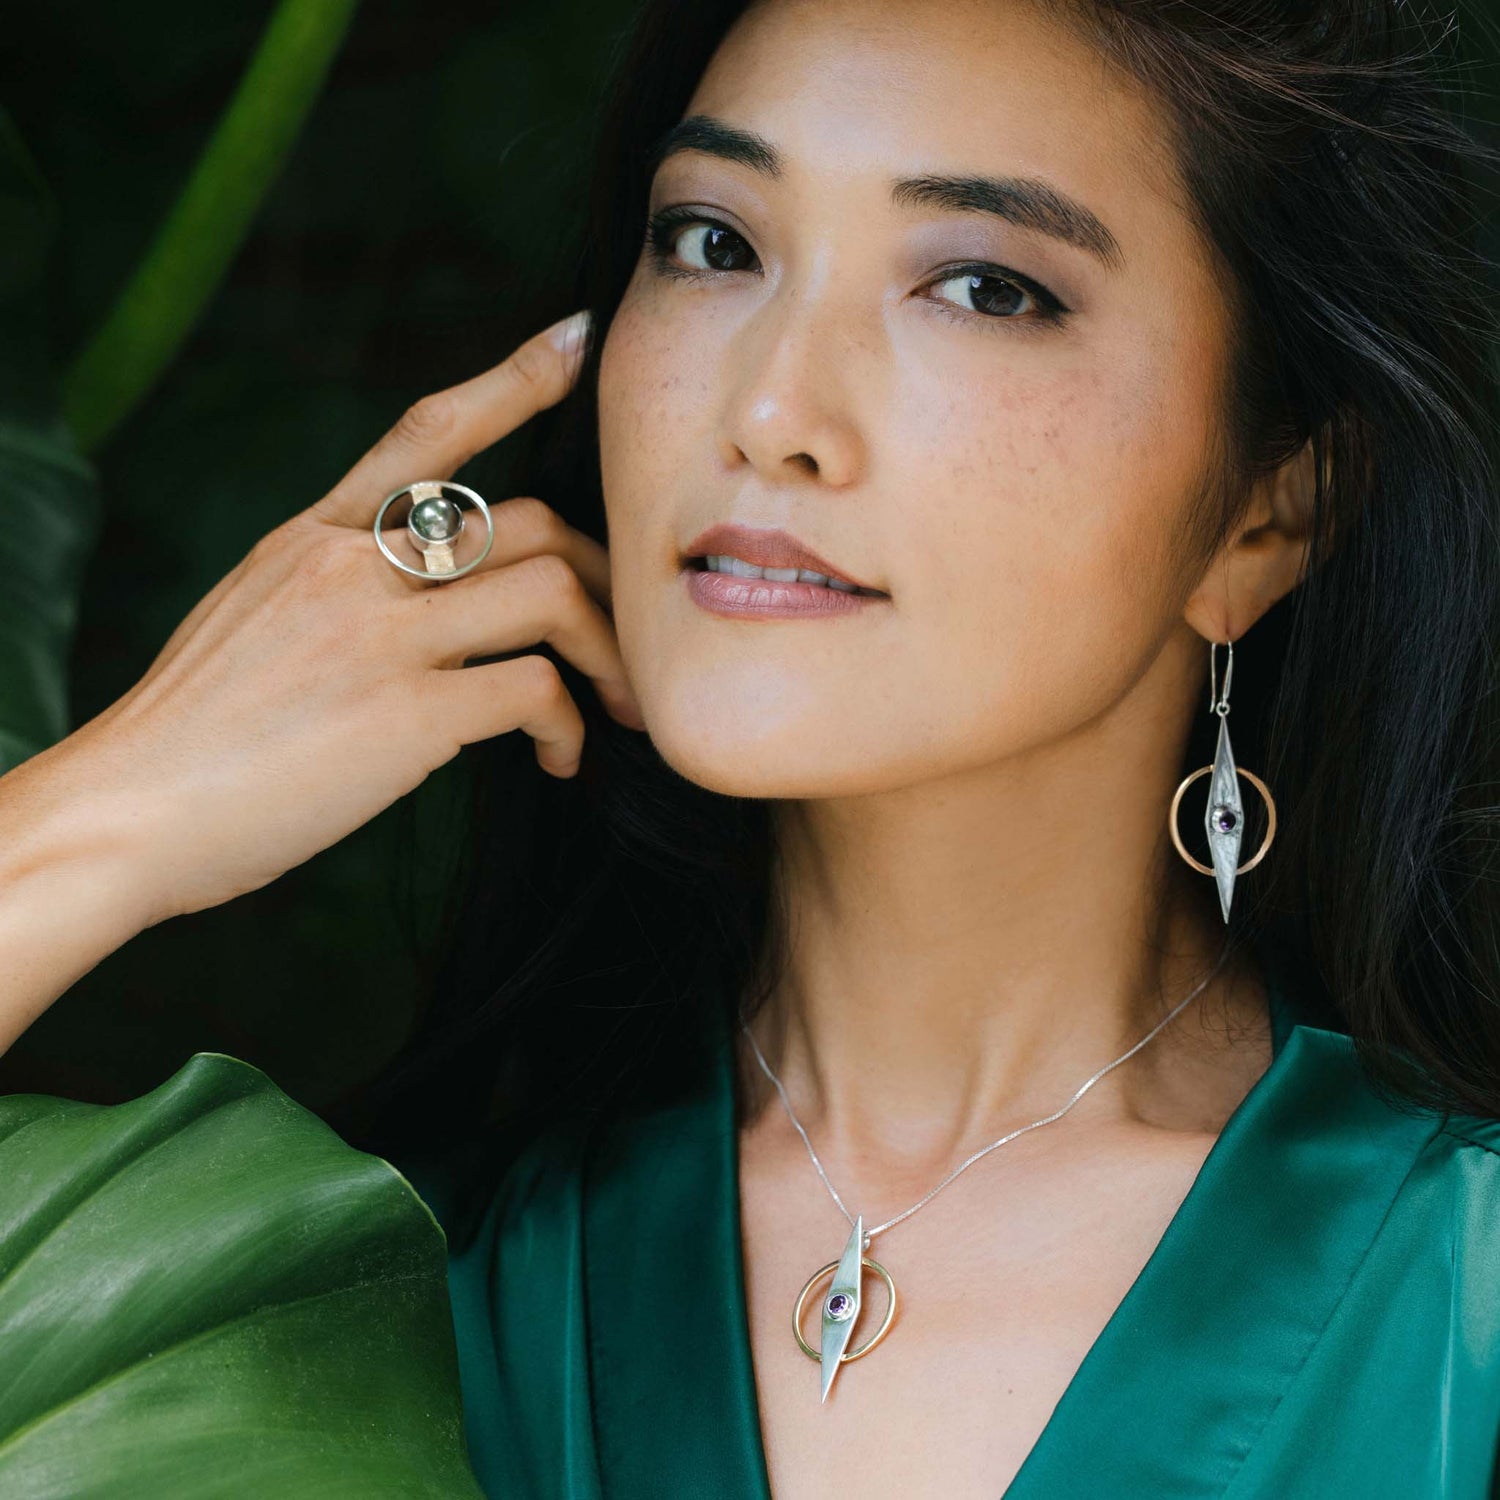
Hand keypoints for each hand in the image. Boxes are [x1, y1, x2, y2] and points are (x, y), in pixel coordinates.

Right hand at [33, 309, 641, 927]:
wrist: (124, 813)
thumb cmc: (190, 735)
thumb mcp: (253, 620)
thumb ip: (334, 592)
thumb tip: (414, 606)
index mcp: (312, 539)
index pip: (425, 432)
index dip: (512, 381)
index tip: (576, 340)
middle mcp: (350, 568)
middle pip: (526, 519)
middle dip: (600, 570)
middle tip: (626, 627)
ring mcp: (378, 636)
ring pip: (550, 592)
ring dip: (607, 651)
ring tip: (618, 704)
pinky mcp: (405, 714)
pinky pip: (534, 690)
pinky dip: (568, 726)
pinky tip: (558, 760)